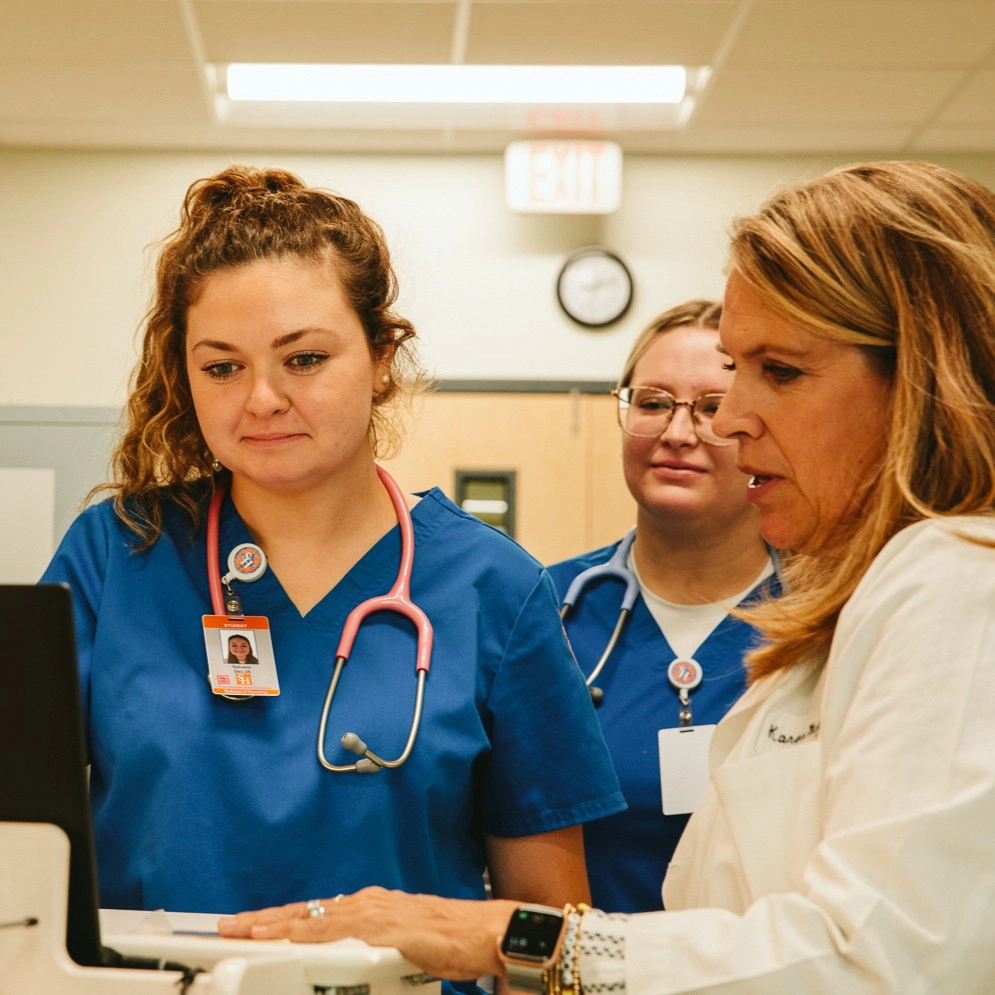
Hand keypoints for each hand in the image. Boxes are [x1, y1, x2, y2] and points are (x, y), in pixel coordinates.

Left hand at [217, 886, 516, 981]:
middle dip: (266, 919)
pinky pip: (340, 935)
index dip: (281, 919)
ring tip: (246, 932)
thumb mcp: (404, 944)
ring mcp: (376, 914)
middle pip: (307, 912)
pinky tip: (291, 942)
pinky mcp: (387, 929)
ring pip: (316, 919)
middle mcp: (369, 904)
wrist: (488, 931)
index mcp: (371, 908)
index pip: (316, 913)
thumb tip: (352, 961)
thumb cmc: (454, 940)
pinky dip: (311, 937)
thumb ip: (376, 947)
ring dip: (278, 926)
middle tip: (229, 924)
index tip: (251, 924)